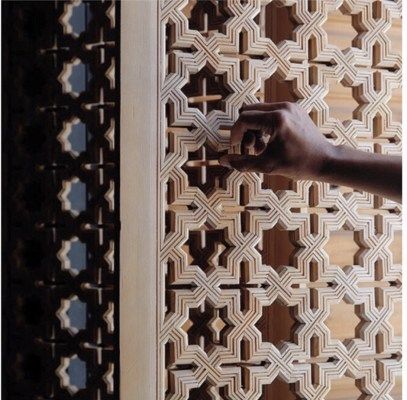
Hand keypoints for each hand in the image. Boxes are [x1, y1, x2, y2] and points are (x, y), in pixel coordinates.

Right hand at [219, 102, 334, 179]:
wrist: (325, 161)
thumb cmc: (298, 165)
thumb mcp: (267, 166)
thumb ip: (242, 163)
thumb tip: (222, 160)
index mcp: (276, 119)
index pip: (244, 119)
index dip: (235, 134)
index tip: (235, 148)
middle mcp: (283, 107)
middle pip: (248, 111)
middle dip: (244, 130)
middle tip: (249, 148)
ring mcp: (289, 106)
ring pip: (258, 111)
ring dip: (253, 128)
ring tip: (260, 147)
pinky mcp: (293, 109)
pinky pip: (269, 112)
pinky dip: (263, 126)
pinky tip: (269, 142)